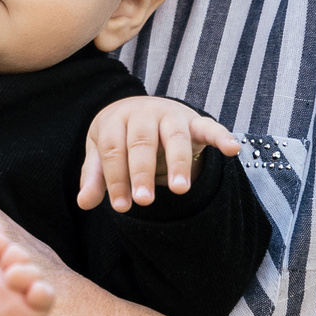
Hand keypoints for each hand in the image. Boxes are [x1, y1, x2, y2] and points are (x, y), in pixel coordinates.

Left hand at [78, 96, 237, 210]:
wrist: (139, 108)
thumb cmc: (118, 136)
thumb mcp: (101, 152)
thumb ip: (95, 176)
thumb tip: (83, 203)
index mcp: (115, 120)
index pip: (113, 151)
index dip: (116, 179)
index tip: (121, 207)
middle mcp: (143, 114)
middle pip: (142, 143)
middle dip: (142, 173)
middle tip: (144, 201)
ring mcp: (170, 115)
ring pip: (174, 137)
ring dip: (178, 163)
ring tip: (179, 190)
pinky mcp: (194, 120)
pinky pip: (209, 126)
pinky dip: (221, 136)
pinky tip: (232, 149)